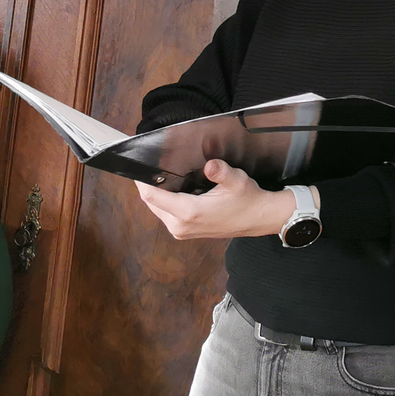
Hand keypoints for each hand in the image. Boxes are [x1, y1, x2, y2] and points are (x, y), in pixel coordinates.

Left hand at [133, 160, 298, 239]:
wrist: (258, 219)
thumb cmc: (247, 200)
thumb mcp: (236, 181)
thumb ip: (221, 171)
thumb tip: (209, 164)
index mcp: (189, 212)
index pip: (152, 197)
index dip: (141, 181)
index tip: (136, 167)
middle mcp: (181, 225)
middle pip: (151, 203)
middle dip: (148, 184)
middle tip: (149, 166)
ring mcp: (181, 230)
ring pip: (157, 209)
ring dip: (156, 193)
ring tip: (162, 174)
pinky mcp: (185, 231)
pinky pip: (165, 214)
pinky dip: (165, 201)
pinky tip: (173, 188)